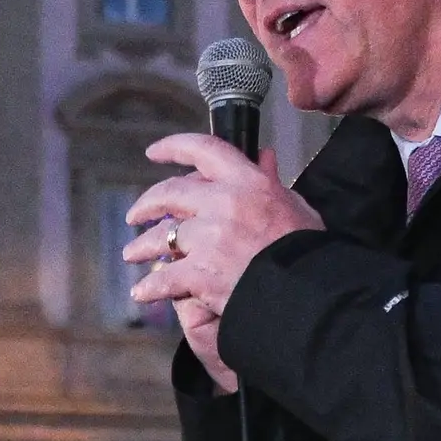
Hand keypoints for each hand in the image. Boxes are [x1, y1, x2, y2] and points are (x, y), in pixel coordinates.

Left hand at [125, 133, 321, 379]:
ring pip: (159, 237)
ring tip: (132, 254)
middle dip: (146, 204)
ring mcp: (208, 239)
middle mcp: (221, 203)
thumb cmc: (306, 250)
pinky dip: (149, 288)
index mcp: (246, 182)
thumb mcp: (294, 205)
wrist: (308, 291)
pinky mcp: (199, 273)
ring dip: (141, 247)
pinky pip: (163, 279)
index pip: (203, 150)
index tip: (155, 152)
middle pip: (169, 193)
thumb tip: (264, 156)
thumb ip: (270, 181)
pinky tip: (141, 293)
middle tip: (135, 214)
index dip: (174, 147)